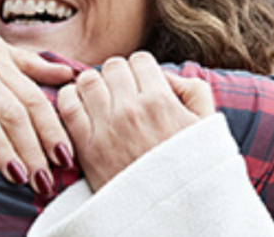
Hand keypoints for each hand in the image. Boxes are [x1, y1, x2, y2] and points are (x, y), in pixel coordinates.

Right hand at [0, 0, 74, 194]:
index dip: (52, 129)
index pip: (34, 101)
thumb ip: (32, 65)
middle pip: (14, 113)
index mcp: (2, 66)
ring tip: (17, 176)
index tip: (66, 157)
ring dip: (2, 148)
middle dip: (32, 148)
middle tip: (45, 180)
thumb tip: (70, 75)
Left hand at [58, 52, 214, 190]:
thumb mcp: (207, 124)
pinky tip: (82, 108)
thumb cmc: (191, 167)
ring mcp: (105, 127)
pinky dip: (70, 99)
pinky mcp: (85, 146)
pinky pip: (66, 105)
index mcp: (161, 101)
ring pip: (86, 80)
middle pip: (112, 66)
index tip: (143, 83)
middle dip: (119, 75)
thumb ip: (194, 89)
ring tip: (103, 100)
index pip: (140, 60)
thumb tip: (167, 77)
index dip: (142, 69)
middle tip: (124, 92)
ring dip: (94, 85)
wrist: (170, 212)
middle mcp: (131, 109)